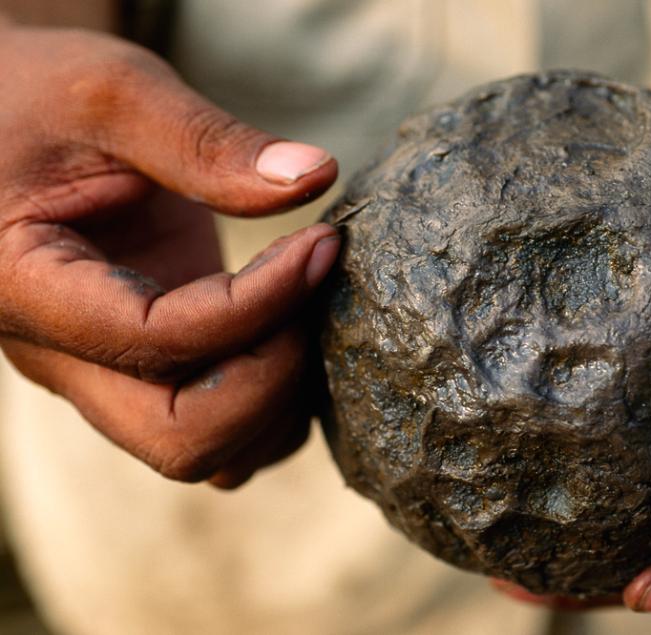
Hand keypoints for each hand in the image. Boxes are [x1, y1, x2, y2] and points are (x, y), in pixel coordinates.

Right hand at [0, 24, 338, 487]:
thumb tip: (315, 176)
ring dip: (281, 399)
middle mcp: (61, 357)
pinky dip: (274, 404)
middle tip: (318, 291)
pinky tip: (297, 327)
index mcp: (27, 288)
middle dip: (273, 377)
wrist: (8, 120)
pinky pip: (221, 435)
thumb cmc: (39, 96)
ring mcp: (105, 374)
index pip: (159, 341)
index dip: (261, 303)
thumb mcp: (113, 93)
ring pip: (209, 454)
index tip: (320, 242)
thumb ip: (208, 143)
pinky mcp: (146, 371)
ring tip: (314, 305)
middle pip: (181, 440)